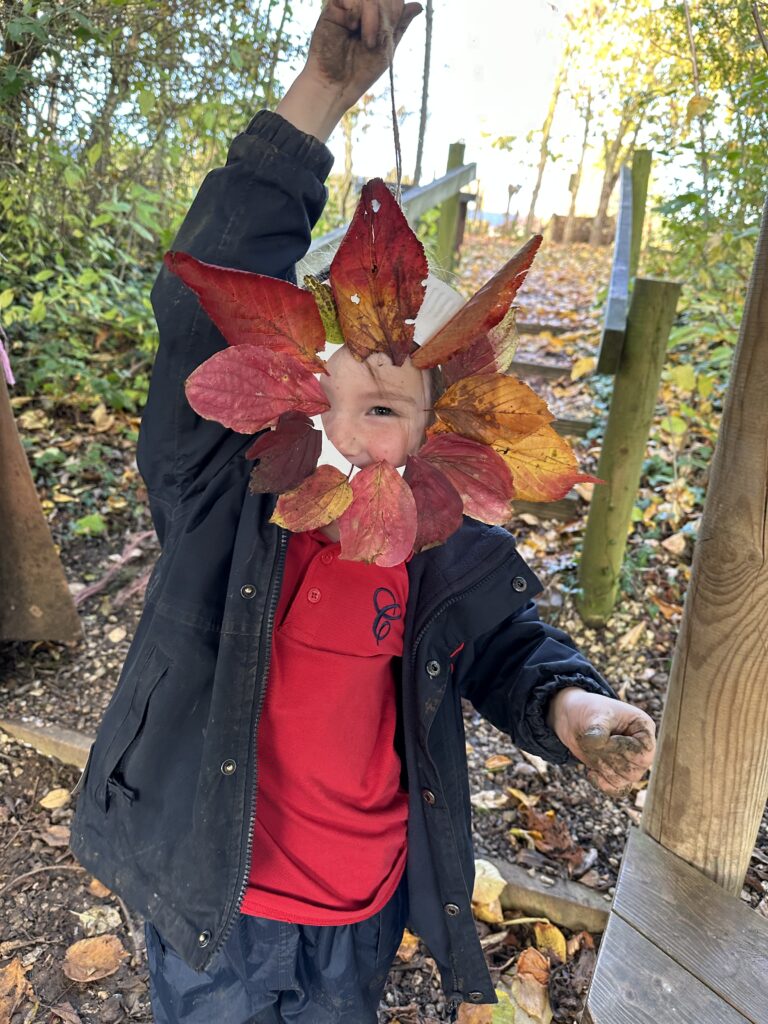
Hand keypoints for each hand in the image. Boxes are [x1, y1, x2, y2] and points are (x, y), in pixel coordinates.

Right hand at [276, 0, 421, 141]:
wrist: (336, 84)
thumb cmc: (361, 72)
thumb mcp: (386, 48)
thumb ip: (399, 25)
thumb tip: (418, 5)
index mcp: (380, 19)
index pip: (395, 0)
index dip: (395, 10)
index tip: (387, 34)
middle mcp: (365, 10)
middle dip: (384, 15)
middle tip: (373, 42)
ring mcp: (349, 8)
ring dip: (372, 17)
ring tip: (367, 41)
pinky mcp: (334, 8)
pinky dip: (355, 11)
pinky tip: (351, 27)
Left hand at [546, 687, 655, 797]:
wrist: (573, 718)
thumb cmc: (588, 711)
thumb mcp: (593, 715)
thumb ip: (598, 730)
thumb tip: (597, 743)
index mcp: (643, 727)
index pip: (644, 752)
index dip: (622, 749)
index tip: (605, 738)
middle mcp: (641, 747)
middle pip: (634, 770)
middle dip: (609, 759)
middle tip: (592, 743)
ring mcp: (631, 762)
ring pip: (624, 780)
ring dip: (603, 768)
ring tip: (590, 750)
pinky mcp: (618, 773)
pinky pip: (617, 790)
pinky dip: (603, 784)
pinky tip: (590, 772)